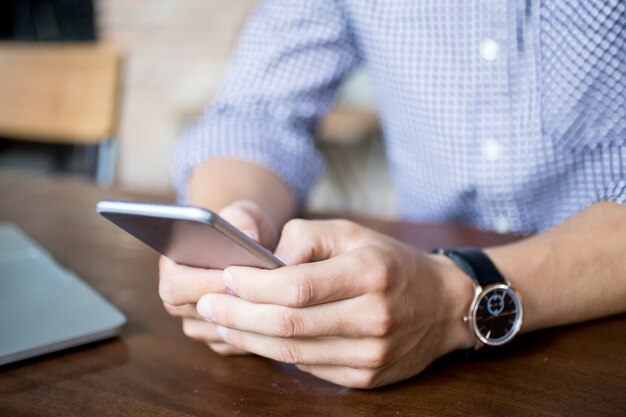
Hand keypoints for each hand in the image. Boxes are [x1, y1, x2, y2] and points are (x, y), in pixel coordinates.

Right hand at [159, 200, 277, 354]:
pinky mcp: (217, 337)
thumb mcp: (243, 214)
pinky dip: (252, 332)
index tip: (232, 277)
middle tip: (259, 293)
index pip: (175, 284)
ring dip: (244, 320)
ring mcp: (196, 321)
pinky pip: (232, 343)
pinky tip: (272, 314)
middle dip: (229, 304)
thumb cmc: (242, 227)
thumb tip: (248, 236)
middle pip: (195, 314)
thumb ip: (242, 219)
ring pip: (216, 332)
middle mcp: (179, 298)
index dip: (203, 283)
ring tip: (270, 301)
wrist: (253, 246)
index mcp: (173, 265)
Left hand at [195, 219, 474, 387]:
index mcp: (370, 274)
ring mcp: (371, 354)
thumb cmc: (390, 263)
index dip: (253, 286)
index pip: (297, 287)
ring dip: (248, 338)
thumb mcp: (353, 233)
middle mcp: (373, 317)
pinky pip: (309, 368)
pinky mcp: (366, 377)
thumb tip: (265, 260)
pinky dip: (275, 354)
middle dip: (238, 315)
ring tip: (220, 323)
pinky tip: (254, 339)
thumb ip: (306, 236)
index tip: (225, 277)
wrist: (444, 305)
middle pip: (288, 325)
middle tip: (207, 305)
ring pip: (293, 352)